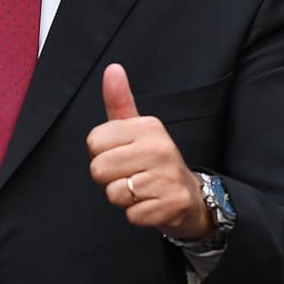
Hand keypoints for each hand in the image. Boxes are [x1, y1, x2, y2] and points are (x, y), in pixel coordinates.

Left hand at [86, 63, 209, 239]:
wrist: (189, 197)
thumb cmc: (154, 161)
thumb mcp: (137, 129)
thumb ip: (120, 102)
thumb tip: (112, 69)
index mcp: (147, 126)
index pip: (93, 142)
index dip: (102, 153)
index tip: (123, 155)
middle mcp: (159, 148)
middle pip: (99, 169)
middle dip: (109, 178)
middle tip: (132, 175)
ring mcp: (167, 177)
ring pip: (113, 193)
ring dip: (123, 198)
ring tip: (142, 190)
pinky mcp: (170, 204)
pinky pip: (131, 215)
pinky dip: (137, 214)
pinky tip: (151, 204)